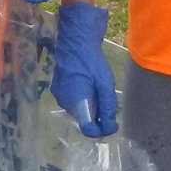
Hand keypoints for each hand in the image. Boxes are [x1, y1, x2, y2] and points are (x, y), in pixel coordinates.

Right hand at [51, 2, 120, 137]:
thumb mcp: (105, 83)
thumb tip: (110, 127)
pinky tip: (89, 83)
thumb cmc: (92, 61)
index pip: (88, 129)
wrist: (74, 41)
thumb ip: (107, 106)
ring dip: (91, 105)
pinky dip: (83, 98)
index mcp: (75, 102)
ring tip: (97, 86)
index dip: (102, 130)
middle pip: (84, 119)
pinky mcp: (58, 89)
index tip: (113, 123)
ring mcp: (59, 95)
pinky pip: (73, 101)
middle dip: (98, 114)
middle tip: (107, 95)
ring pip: (79, 110)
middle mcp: (64, 103)